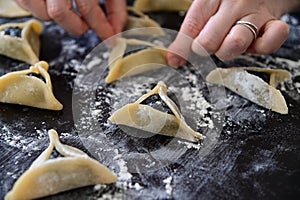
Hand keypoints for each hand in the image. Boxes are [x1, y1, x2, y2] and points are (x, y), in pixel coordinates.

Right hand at [16, 0, 126, 39]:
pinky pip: (27, 5)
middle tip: (85, 24)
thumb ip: (114, 6)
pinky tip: (52, 2)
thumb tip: (116, 31)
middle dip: (76, 26)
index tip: (109, 39)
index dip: (102, 29)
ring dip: (57, 18)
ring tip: (67, 8)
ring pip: (41, 13)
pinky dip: (40, 9)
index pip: (88, 8)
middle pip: (59, 13)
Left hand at [167, 0, 298, 65]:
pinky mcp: (274, 23)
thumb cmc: (231, 2)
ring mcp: (254, 14)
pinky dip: (263, 47)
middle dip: (205, 49)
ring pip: (236, 43)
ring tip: (228, 43)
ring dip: (228, 51)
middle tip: (207, 46)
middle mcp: (233, 5)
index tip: (175, 60)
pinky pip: (271, 40)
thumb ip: (191, 32)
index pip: (192, 25)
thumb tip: (174, 59)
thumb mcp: (208, 8)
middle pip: (209, 40)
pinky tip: (255, 43)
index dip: (182, 47)